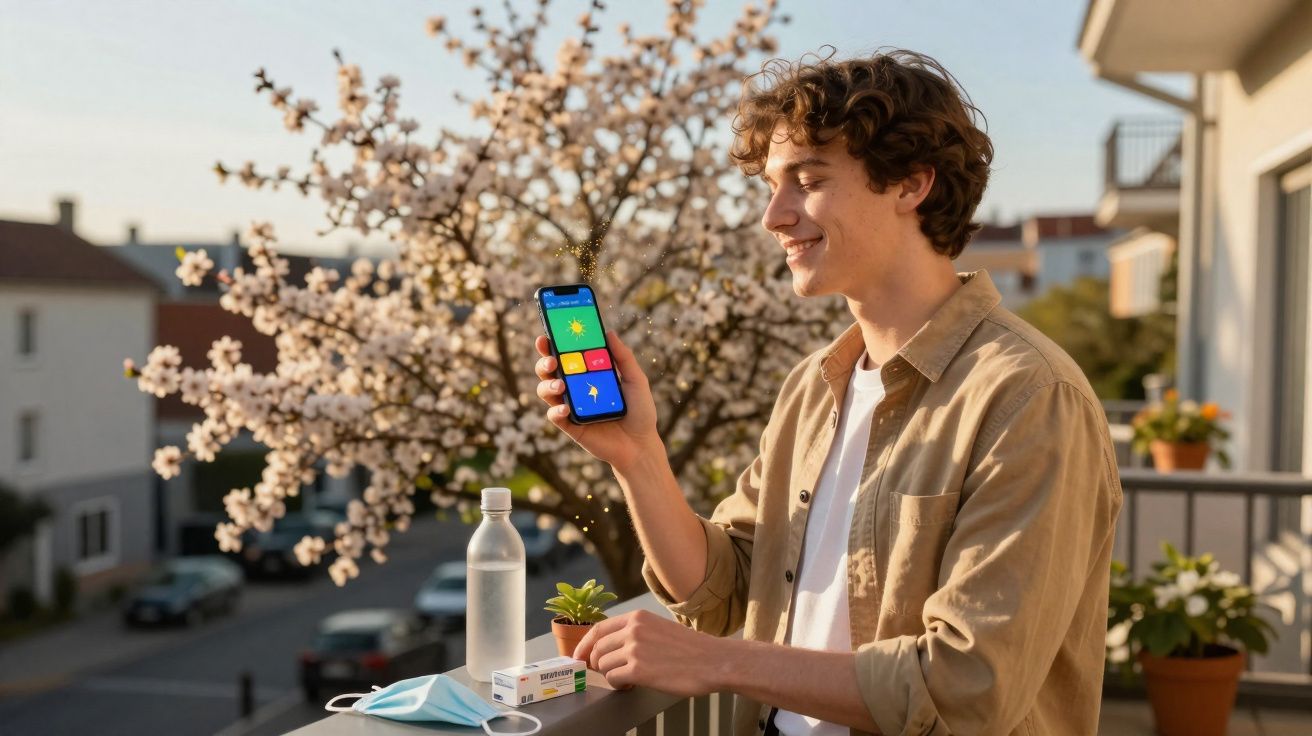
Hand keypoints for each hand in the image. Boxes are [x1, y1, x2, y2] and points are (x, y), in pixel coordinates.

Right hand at [534, 329, 661, 471]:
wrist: (641, 444)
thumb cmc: (640, 411)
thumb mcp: (636, 380)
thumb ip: (623, 357)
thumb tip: (609, 332)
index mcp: (587, 374)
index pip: (566, 355)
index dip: (553, 344)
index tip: (548, 333)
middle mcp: (575, 388)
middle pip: (549, 370)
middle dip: (544, 361)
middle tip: (551, 359)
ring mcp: (571, 407)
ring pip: (545, 390)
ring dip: (547, 384)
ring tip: (561, 385)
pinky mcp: (570, 426)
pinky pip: (554, 415)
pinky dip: (556, 409)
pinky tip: (566, 407)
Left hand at [572, 609, 721, 697]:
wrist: (712, 661)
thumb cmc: (689, 648)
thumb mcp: (658, 628)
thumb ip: (634, 633)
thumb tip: (608, 647)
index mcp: (637, 617)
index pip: (598, 629)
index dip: (584, 645)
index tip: (579, 656)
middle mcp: (633, 630)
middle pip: (597, 649)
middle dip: (599, 664)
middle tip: (609, 672)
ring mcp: (635, 649)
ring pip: (603, 665)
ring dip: (611, 674)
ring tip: (628, 677)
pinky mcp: (639, 670)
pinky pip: (613, 679)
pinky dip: (618, 684)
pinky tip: (631, 684)